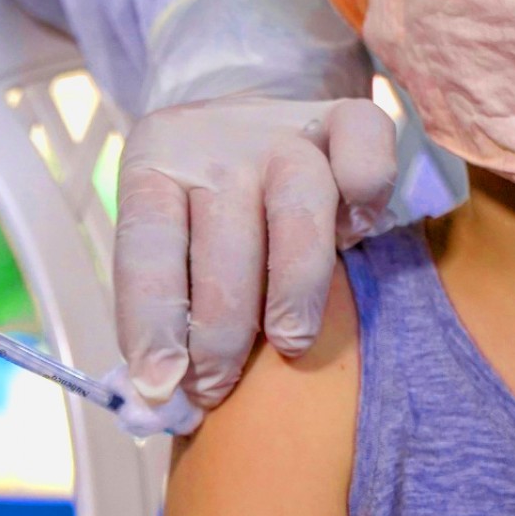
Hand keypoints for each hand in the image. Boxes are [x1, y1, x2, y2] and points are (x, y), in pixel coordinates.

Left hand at [114, 94, 395, 407]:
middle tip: (218, 387)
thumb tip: (158, 398)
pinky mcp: (345, 117)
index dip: (152, 321)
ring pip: (298, 206)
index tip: (160, 385)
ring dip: (294, 287)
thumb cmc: (195, 213)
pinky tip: (355, 237)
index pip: (147, 245)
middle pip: (222, 242)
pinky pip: (367, 148)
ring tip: (289, 343)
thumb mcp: (160, 245)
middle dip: (219, 333)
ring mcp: (283, 129)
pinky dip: (367, 192)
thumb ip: (158, 313)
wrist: (239, 124)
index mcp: (153, 163)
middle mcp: (215, 141)